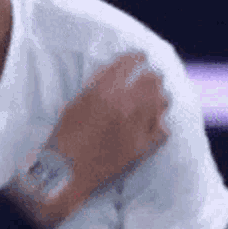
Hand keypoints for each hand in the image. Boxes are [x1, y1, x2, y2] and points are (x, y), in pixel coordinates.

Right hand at [41, 52, 170, 217]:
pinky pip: (163, 129)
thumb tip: (114, 74)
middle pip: (152, 79)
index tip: (140, 56)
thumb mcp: (75, 103)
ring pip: (162, 101)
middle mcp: (123, 105)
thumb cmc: (64, 136)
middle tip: (150, 77)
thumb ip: (96, 87)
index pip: (129, 62)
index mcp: (102, 91)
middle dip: (151, 76)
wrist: (65, 172)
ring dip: (158, 97)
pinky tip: (152, 124)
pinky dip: (159, 124)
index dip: (137, 57)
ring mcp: (136, 127)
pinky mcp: (143, 148)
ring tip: (153, 99)